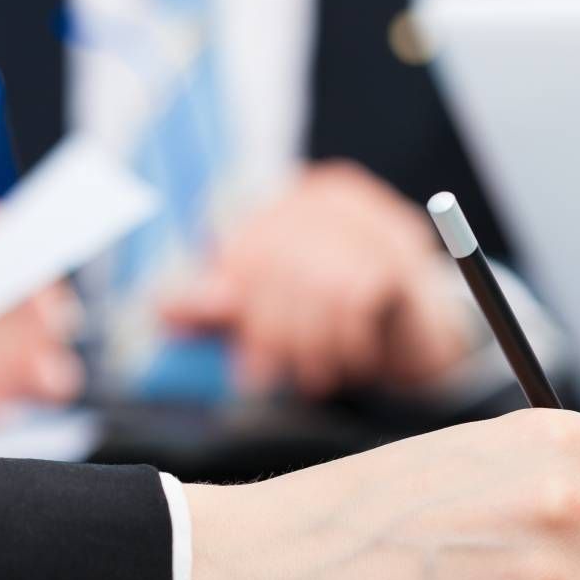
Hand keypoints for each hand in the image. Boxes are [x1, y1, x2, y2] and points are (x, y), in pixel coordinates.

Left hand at [158, 162, 473, 397]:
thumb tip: (162, 309)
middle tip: (279, 383)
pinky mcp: (404, 248)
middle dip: (275, 337)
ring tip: (319, 376)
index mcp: (287, 201)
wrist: (418, 334)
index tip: (246, 373)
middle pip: (279, 265)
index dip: (241, 315)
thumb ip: (219, 307)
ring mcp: (371, 217)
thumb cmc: (333, 320)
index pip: (247, 251)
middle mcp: (328, 196)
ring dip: (315, 346)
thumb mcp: (270, 314)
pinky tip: (355, 361)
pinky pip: (356, 299)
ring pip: (317, 285)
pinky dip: (350, 342)